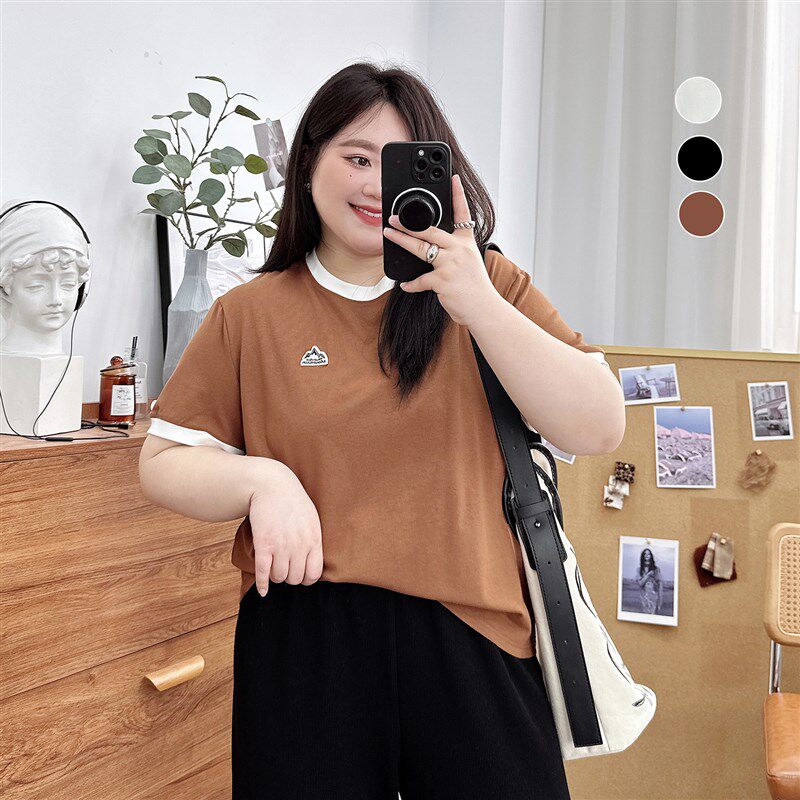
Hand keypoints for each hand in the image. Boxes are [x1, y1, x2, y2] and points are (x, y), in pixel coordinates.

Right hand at [248, 466, 322, 595]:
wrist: (271, 485)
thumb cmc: (292, 502)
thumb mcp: (312, 519)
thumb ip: (314, 541)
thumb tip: (313, 562)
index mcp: (314, 540)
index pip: (314, 574)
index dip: (306, 579)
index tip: (300, 575)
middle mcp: (299, 545)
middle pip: (295, 578)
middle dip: (289, 577)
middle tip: (284, 569)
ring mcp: (281, 545)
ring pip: (279, 577)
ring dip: (275, 576)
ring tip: (273, 568)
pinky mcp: (263, 544)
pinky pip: (263, 572)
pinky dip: (262, 585)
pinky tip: (262, 590)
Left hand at [383, 174, 497, 326]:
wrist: (484, 309)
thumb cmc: (474, 288)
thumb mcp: (468, 263)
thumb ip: (452, 251)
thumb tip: (431, 246)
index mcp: (466, 243)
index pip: (463, 214)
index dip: (458, 194)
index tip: (453, 178)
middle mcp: (459, 250)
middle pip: (430, 231)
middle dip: (409, 223)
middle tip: (393, 217)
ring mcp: (451, 264)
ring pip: (421, 249)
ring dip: (402, 241)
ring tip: (389, 235)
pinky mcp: (443, 281)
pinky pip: (421, 280)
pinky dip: (411, 284)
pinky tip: (405, 284)